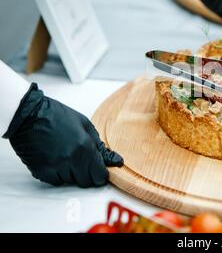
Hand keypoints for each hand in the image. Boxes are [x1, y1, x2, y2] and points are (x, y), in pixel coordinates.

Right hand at [3, 83, 122, 187]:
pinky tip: (54, 159)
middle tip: (81, 160)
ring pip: (70, 182)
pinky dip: (57, 174)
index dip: (100, 174)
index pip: (99, 176)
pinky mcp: (41, 171)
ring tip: (65, 155)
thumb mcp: (85, 126)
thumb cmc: (57, 116)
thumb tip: (116, 161)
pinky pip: (56, 181)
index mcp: (85, 147)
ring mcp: (55, 166)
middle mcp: (71, 159)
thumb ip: (100, 146)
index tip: (99, 171)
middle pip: (86, 182)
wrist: (29, 115)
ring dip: (71, 173)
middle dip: (86, 174)